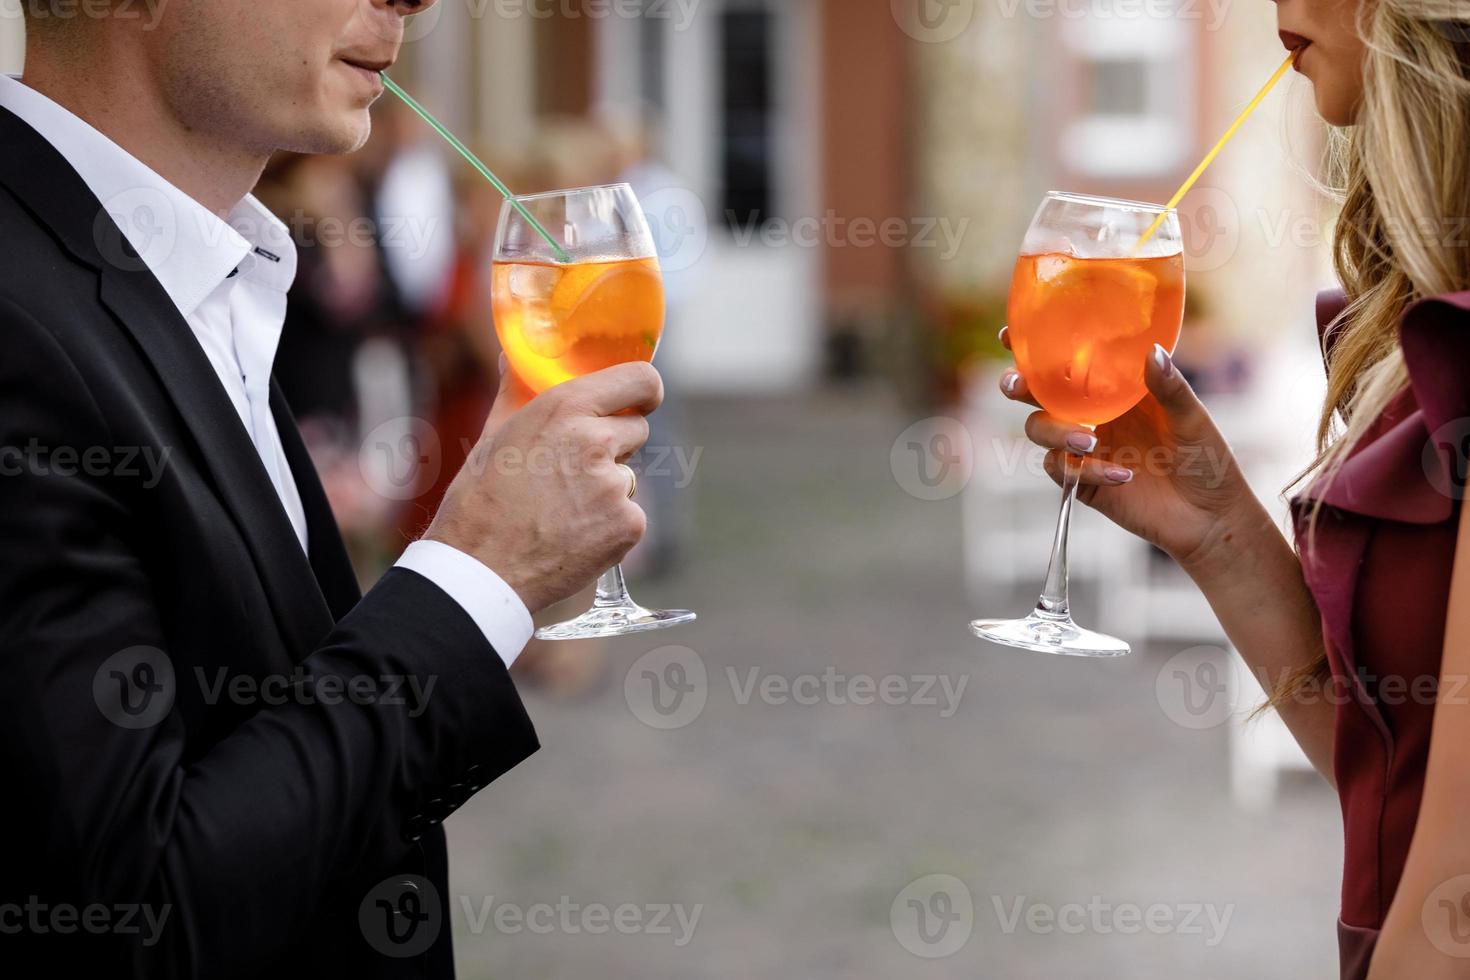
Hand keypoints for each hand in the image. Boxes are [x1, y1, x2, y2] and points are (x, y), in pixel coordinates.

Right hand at [424, 356, 662, 612]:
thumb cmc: (480, 501)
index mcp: (565, 408)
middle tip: (572, 472)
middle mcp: (596, 439)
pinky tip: (574, 536)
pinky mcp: (629, 524)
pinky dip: (610, 526)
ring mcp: (615, 484)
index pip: (641, 379)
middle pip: (636, 430)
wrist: (481, 570)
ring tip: (562, 510)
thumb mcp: (494, 434)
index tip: (642, 399)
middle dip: (614, 447)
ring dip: (608, 489)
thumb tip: (511, 358)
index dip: (644, 391)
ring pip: (628, 476)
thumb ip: (516, 392)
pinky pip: (631, 514)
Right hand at [999, 327, 1258, 570]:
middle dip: (1019, 386)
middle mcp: (1093, 415)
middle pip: (1038, 395)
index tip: (1010, 335)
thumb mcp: (1193, 418)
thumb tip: (1151, 351)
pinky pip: (1062, 471)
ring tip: (1090, 441)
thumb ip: (1169, 387)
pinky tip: (1124, 475)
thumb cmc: (1208, 461)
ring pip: (1040, 431)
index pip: (1068, 362)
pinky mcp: (1085, 483)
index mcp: (1115, 389)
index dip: (1034, 348)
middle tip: (1019, 386)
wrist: (1210, 518)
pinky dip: (1088, 470)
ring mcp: (1086, 450)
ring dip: (1056, 431)